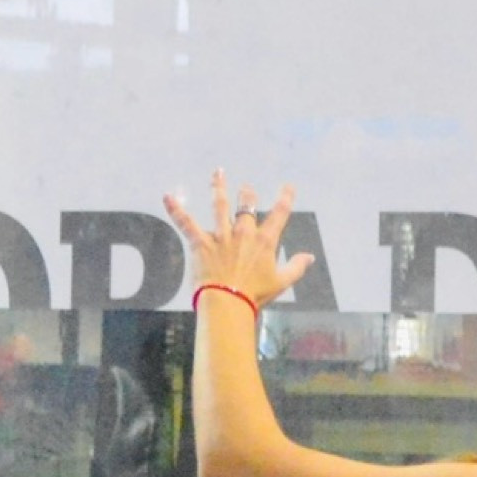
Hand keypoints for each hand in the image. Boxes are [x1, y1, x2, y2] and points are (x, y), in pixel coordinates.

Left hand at [163, 171, 312, 313]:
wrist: (228, 303)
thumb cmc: (255, 295)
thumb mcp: (281, 282)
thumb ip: (296, 267)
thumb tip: (310, 257)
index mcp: (264, 242)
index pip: (279, 214)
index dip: (285, 198)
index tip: (288, 187)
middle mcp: (243, 233)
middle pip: (246, 206)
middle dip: (247, 194)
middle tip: (246, 187)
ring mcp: (221, 236)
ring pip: (219, 206)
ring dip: (217, 187)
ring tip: (217, 173)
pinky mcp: (200, 243)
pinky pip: (186, 223)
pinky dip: (176, 210)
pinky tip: (167, 197)